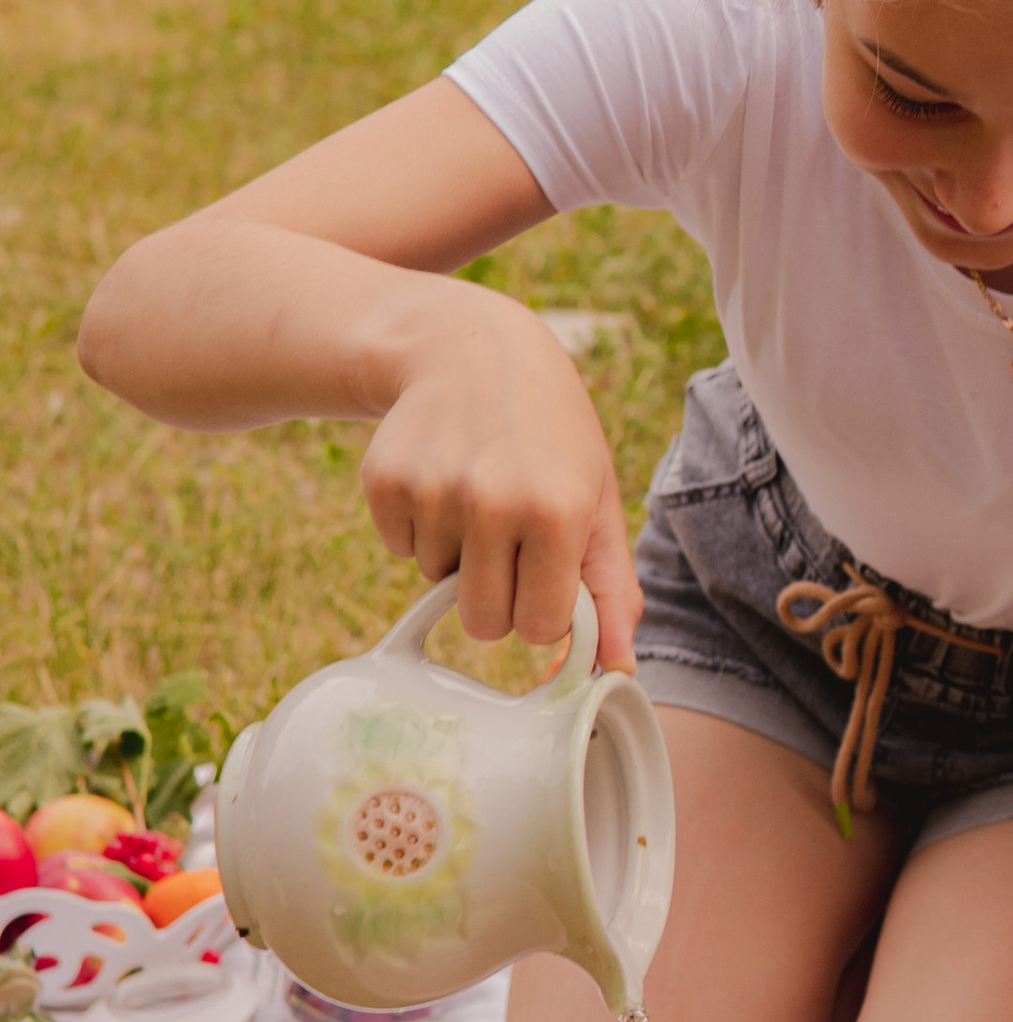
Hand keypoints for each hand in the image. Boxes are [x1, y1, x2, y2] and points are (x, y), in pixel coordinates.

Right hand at [360, 299, 641, 667]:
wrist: (473, 349)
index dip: (546, 606)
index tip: (550, 569)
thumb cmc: (553, 433)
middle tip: (514, 535)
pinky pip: (401, 550)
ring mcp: (432, 492)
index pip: (541, 628)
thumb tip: (620, 672)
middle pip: (484, 625)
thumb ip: (612, 589)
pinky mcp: (384, 483)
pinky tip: (443, 476)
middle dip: (500, 596)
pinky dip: (421, 528)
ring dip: (460, 553)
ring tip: (479, 488)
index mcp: (557, 511)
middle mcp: (492, 502)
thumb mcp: (598, 497)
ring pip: (439, 585)